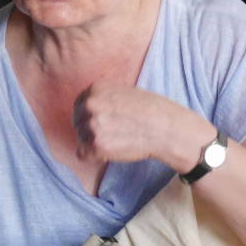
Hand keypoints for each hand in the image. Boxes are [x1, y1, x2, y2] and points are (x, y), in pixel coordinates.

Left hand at [72, 85, 206, 169]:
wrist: (167, 129)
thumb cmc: (153, 110)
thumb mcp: (125, 91)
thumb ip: (105, 97)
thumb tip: (88, 108)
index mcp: (95, 89)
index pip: (79, 104)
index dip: (89, 115)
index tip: (102, 121)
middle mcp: (90, 105)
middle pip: (77, 121)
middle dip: (90, 129)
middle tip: (111, 134)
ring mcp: (92, 125)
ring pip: (80, 138)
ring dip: (93, 142)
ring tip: (116, 141)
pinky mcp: (97, 146)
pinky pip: (82, 154)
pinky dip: (94, 156)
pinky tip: (109, 152)